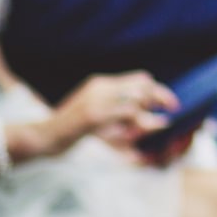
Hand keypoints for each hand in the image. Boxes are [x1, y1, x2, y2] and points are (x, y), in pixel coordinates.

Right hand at [36, 70, 178, 155]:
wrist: (42, 137)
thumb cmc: (70, 131)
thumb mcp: (98, 120)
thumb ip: (120, 117)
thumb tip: (151, 122)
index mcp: (102, 84)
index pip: (139, 79)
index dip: (158, 90)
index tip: (172, 103)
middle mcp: (101, 87)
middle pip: (142, 84)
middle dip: (162, 96)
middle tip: (174, 110)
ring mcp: (96, 99)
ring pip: (137, 97)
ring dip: (152, 113)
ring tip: (159, 125)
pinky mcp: (92, 115)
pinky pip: (125, 114)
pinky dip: (141, 122)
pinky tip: (144, 132)